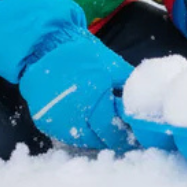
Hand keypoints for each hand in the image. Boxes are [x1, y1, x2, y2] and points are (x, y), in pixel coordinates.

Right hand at [18, 35, 133, 151]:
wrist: (44, 45)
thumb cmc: (81, 53)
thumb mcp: (112, 65)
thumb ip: (128, 87)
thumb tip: (143, 104)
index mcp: (95, 105)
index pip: (114, 134)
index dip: (126, 135)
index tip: (133, 133)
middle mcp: (74, 120)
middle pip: (99, 141)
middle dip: (111, 136)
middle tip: (119, 128)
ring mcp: (57, 124)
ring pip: (82, 141)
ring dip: (94, 135)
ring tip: (102, 123)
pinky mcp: (44, 123)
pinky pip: (65, 135)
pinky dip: (77, 130)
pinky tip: (84, 119)